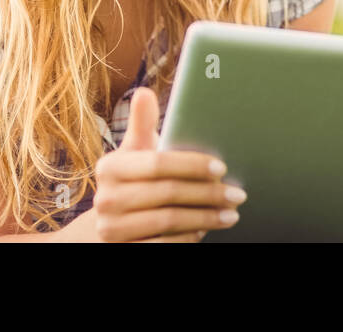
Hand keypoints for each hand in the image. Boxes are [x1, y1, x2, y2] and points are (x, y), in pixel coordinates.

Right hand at [72, 86, 246, 241]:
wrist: (107, 225)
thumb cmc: (132, 179)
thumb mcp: (135, 152)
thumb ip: (142, 123)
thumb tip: (144, 92)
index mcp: (109, 167)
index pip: (158, 164)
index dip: (192, 165)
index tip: (222, 167)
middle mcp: (105, 199)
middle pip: (168, 194)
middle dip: (208, 194)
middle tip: (237, 194)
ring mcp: (111, 229)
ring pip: (169, 222)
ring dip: (205, 217)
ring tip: (230, 213)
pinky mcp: (122, 251)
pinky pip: (163, 246)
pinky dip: (188, 238)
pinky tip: (205, 229)